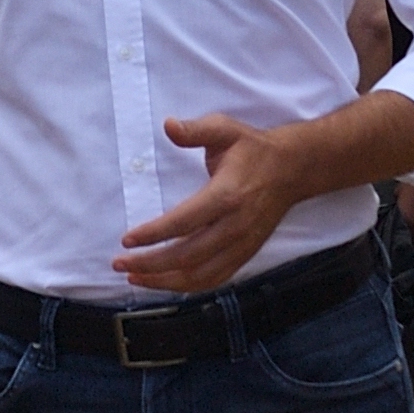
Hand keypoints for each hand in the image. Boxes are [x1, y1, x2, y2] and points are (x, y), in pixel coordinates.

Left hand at [116, 115, 309, 295]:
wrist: (293, 169)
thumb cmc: (253, 149)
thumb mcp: (225, 130)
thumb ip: (195, 130)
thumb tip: (168, 125)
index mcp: (227, 196)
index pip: (183, 223)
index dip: (152, 234)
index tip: (127, 240)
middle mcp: (235, 226)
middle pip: (187, 256)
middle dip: (149, 264)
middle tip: (120, 263)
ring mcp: (242, 244)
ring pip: (200, 275)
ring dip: (164, 281)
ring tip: (135, 277)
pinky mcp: (246, 254)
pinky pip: (215, 279)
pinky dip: (189, 287)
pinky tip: (166, 283)